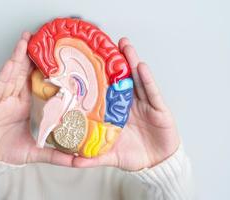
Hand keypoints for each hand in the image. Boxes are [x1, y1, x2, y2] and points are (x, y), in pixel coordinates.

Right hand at [0, 32, 73, 165]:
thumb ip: (57, 155)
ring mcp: (1, 101)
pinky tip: (11, 63)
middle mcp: (14, 100)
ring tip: (25, 40)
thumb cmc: (6, 152)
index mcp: (27, 107)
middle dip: (31, 55)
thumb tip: (80, 161)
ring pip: (11, 75)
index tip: (57, 56)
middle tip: (40, 37)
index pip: (37, 84)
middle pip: (24, 73)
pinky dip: (4, 75)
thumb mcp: (36, 153)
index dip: (45, 70)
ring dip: (17, 57)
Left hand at [72, 38, 179, 170]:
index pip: (105, 89)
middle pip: (120, 78)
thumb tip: (72, 161)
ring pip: (136, 79)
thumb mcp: (109, 155)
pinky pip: (152, 92)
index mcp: (114, 111)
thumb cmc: (133, 155)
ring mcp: (143, 104)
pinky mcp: (158, 108)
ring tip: (124, 45)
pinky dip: (147, 79)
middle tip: (106, 43)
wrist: (157, 164)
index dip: (98, 75)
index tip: (87, 60)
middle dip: (114, 61)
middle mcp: (128, 104)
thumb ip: (92, 156)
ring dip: (131, 61)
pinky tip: (141, 67)